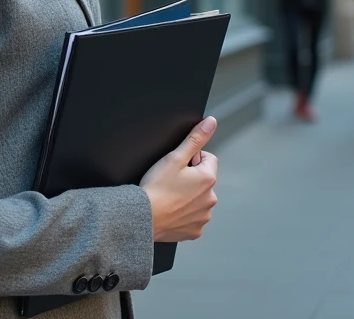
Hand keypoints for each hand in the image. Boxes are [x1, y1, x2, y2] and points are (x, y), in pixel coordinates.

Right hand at [140, 117, 218, 242]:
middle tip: (170, 181)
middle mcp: (211, 199)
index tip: (177, 166)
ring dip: (188, 196)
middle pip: (204, 180)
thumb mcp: (174, 157)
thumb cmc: (155, 187)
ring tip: (169, 196)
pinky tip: (170, 210)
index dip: (192, 158)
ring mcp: (203, 217)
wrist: (142, 218)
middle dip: (191, 178)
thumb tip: (211, 122)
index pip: (208, 159)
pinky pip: (193, 217)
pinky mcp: (194, 231)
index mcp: (208, 179)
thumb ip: (195, 138)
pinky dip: (184, 214)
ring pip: (198, 199)